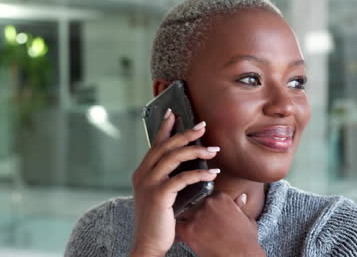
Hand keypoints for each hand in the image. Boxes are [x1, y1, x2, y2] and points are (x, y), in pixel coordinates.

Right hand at [130, 109, 220, 256]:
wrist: (148, 243)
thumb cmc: (158, 220)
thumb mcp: (159, 195)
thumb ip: (166, 178)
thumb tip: (185, 163)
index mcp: (142, 172)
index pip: (155, 144)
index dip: (164, 128)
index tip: (173, 113)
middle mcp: (142, 174)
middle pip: (166, 146)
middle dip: (186, 133)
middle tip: (203, 126)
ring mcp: (149, 184)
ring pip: (173, 157)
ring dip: (196, 151)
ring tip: (214, 150)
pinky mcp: (159, 195)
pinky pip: (182, 178)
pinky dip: (200, 173)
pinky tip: (213, 172)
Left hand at [176, 192, 265, 256]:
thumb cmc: (246, 241)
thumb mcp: (248, 220)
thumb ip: (241, 206)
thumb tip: (240, 197)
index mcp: (221, 197)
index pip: (209, 196)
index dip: (209, 206)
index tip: (211, 215)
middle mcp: (208, 203)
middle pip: (196, 203)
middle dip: (198, 213)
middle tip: (204, 224)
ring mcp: (197, 215)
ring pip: (185, 213)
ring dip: (188, 220)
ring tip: (196, 231)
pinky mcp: (189, 230)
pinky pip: (178, 226)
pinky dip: (179, 231)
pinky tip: (185, 236)